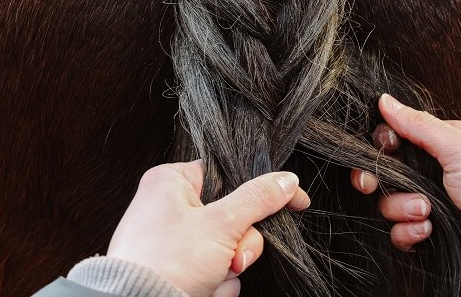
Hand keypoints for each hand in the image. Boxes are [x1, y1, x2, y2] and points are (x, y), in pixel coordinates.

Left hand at [107, 161, 309, 296]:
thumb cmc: (165, 261)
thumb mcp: (220, 224)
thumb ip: (257, 199)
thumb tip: (286, 180)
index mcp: (171, 182)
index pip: (229, 174)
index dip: (261, 190)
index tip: (294, 201)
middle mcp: (170, 206)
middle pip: (233, 214)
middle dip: (240, 243)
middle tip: (233, 256)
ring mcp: (175, 240)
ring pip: (228, 245)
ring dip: (230, 265)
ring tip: (212, 276)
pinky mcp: (178, 268)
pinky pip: (215, 268)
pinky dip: (217, 281)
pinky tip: (204, 287)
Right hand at [351, 94, 460, 278]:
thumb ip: (420, 126)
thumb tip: (385, 100)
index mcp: (450, 144)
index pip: (402, 135)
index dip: (387, 141)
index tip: (386, 147)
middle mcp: (439, 173)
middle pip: (389, 170)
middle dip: (379, 178)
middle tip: (372, 183)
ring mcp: (435, 204)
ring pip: (390, 202)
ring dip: (400, 207)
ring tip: (426, 212)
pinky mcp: (433, 235)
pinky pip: (401, 231)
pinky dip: (408, 232)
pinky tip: (427, 231)